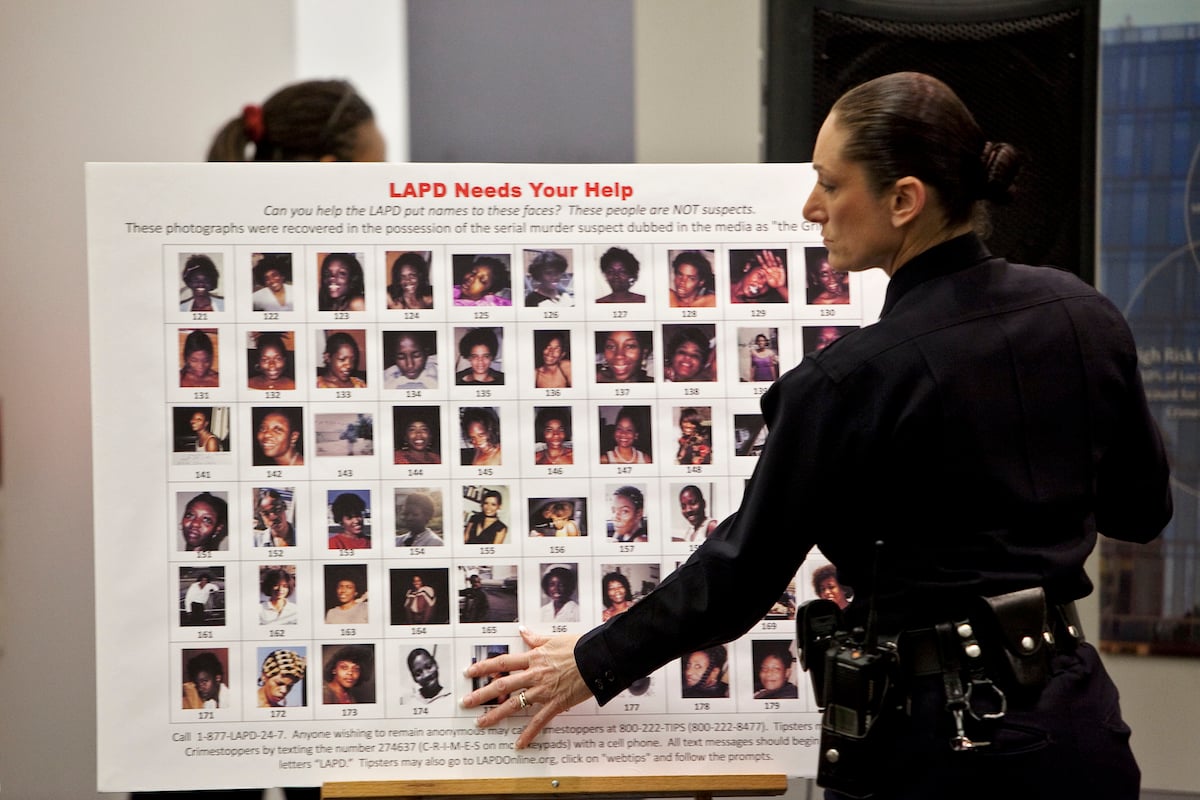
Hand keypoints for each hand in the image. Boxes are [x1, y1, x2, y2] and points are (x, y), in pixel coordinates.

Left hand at [461, 626, 591, 747]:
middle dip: (481, 694)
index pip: (502, 662)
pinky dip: (529, 733)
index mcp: (533, 658)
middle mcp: (534, 674)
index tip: (470, 671)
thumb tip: (522, 630)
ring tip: (481, 723)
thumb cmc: (579, 647)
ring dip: (496, 714)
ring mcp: (543, 690)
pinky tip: (519, 744)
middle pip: (502, 685)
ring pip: (515, 704)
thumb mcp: (554, 639)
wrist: (598, 658)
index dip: (483, 667)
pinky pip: (539, 721)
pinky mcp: (555, 703)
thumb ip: (535, 638)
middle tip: (465, 702)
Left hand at [755, 250, 786, 288]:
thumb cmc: (773, 283)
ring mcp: (776, 268)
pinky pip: (780, 264)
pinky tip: (777, 257)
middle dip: (766, 256)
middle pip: (768, 261)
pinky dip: (779, 261)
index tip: (758, 256)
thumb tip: (761, 270)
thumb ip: (764, 274)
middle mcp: (771, 268)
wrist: (779, 286)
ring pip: (773, 261)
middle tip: (764, 251)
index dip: (760, 260)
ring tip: (769, 252)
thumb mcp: (767, 280)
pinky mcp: (780, 269)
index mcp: (767, 270)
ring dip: (771, 256)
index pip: (763, 264)